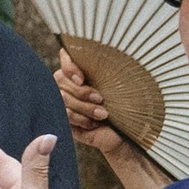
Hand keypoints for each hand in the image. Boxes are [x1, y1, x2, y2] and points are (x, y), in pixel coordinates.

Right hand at [50, 48, 166, 188]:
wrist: (129, 133)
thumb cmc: (128, 105)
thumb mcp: (120, 83)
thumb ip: (107, 68)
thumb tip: (102, 55)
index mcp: (84, 70)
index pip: (66, 57)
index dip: (69, 66)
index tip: (82, 78)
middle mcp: (70, 84)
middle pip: (60, 79)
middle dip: (81, 91)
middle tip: (101, 98)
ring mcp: (65, 102)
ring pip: (62, 98)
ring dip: (85, 107)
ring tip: (103, 114)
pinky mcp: (65, 119)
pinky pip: (64, 115)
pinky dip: (81, 119)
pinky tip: (94, 124)